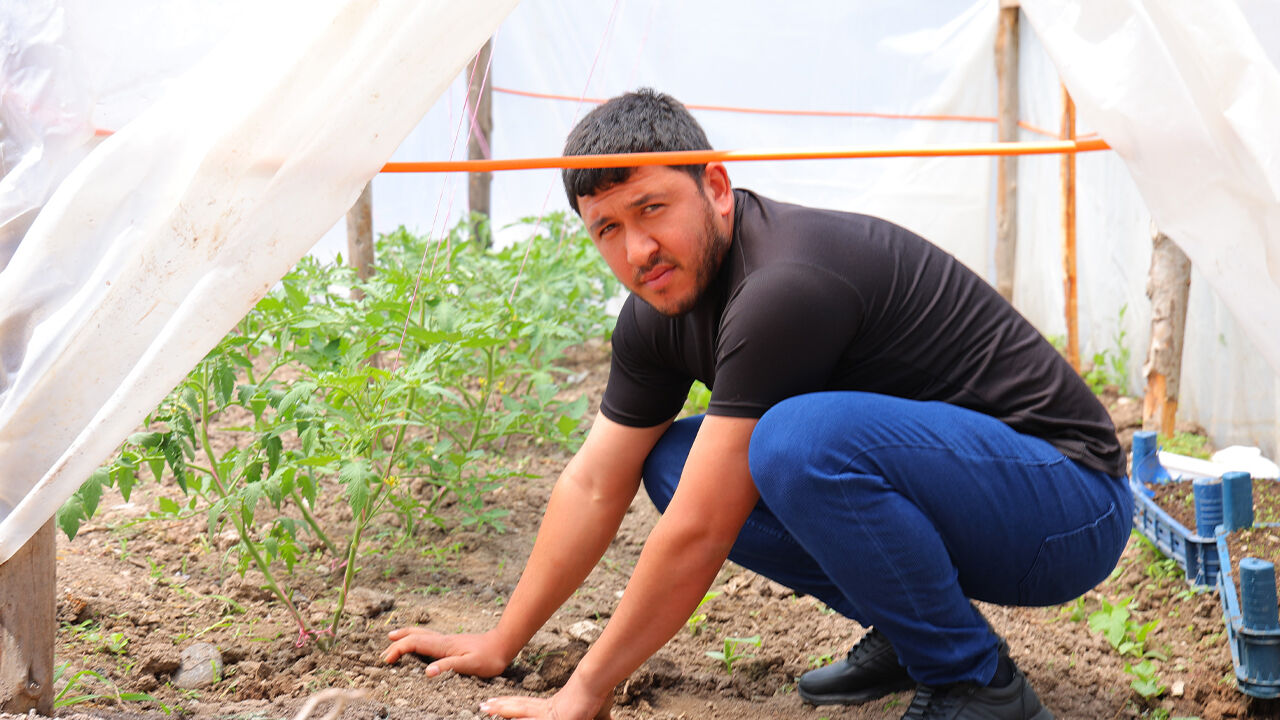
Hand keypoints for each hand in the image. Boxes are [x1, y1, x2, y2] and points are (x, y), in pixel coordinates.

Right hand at [382, 627, 511, 677]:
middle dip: (397, 643)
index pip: (414, 644)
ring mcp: (447, 640)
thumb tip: (427, 672)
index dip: (398, 650)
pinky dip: (416, 638)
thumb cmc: (489, 657)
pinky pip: (428, 638)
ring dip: (405, 636)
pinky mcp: (451, 642)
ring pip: (421, 634)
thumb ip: (449, 667)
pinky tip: (418, 642)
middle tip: (383, 653)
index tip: (387, 660)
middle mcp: (443, 640)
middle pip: (414, 636)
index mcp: (443, 645)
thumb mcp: (470, 665)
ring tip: (392, 638)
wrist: (503, 644)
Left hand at [479, 683, 613, 719]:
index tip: (494, 704)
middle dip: (500, 707)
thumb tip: (579, 713)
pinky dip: (521, 719)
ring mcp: (549, 713)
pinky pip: (535, 719)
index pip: (525, 705)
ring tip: (486, 709)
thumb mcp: (583, 709)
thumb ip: (577, 712)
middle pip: (518, 706)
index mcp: (552, 706)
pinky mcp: (555, 718)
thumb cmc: (595, 694)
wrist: (596, 684)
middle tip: (482, 706)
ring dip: (504, 711)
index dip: (509, 705)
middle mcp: (547, 709)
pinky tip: (507, 718)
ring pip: (521, 712)